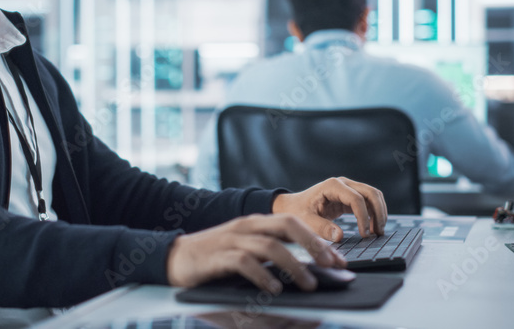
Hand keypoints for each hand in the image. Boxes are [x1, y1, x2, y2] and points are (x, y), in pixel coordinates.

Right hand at [165, 213, 345, 293]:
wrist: (173, 258)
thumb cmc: (214, 261)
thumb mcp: (245, 254)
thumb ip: (269, 259)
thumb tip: (305, 275)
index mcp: (255, 223)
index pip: (294, 224)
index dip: (318, 240)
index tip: (340, 261)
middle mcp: (246, 226)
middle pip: (287, 225)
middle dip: (314, 245)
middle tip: (333, 266)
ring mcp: (232, 239)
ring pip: (271, 245)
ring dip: (295, 265)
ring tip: (310, 285)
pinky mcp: (218, 256)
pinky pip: (245, 262)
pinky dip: (264, 276)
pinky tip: (276, 290)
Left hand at [272, 177, 386, 241]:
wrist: (292, 206)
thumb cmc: (297, 212)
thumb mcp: (306, 221)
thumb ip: (321, 228)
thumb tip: (340, 236)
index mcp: (332, 186)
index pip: (356, 198)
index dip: (363, 217)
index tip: (364, 234)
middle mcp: (343, 183)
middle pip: (370, 193)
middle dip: (378, 212)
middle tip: (378, 233)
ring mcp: (348, 188)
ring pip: (373, 196)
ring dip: (379, 213)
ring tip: (377, 232)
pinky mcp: (349, 197)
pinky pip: (368, 202)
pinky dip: (373, 214)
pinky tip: (372, 229)